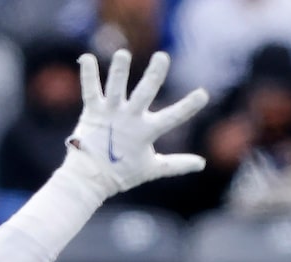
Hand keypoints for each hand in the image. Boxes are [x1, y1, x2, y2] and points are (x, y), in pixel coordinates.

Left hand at [63, 50, 208, 196]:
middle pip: (144, 93)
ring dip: (119, 70)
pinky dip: (88, 74)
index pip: (173, 117)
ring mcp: (110, 114)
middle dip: (154, 74)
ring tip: (123, 54)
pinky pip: (89, 90)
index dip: (188, 106)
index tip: (203, 94)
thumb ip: (178, 164)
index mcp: (146, 132)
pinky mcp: (91, 111)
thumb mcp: (154, 168)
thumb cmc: (123, 173)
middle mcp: (129, 119)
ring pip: (115, 87)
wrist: (90, 177)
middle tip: (162, 57)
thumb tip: (202, 163)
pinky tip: (87, 57)